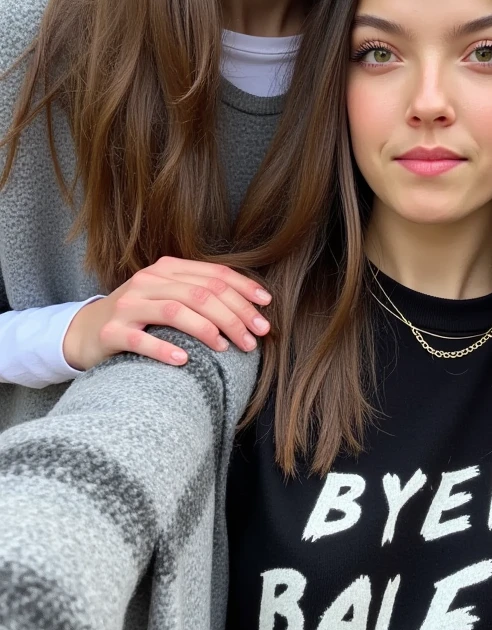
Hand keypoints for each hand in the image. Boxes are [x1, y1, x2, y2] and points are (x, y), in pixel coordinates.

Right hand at [63, 257, 271, 370]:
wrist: (87, 331)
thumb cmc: (140, 317)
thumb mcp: (169, 296)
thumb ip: (201, 295)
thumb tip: (252, 307)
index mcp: (167, 269)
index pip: (214, 275)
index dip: (243, 290)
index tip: (266, 308)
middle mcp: (148, 281)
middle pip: (201, 294)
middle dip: (234, 315)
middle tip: (254, 338)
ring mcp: (128, 305)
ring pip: (175, 311)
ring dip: (207, 330)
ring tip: (227, 348)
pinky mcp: (111, 332)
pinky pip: (141, 340)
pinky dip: (165, 349)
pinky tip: (184, 360)